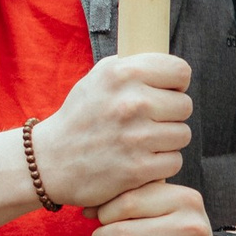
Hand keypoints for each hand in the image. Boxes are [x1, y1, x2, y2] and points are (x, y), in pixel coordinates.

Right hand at [31, 53, 191, 209]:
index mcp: (121, 73)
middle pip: (185, 105)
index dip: (175, 84)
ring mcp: (136, 137)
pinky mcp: (138, 168)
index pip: (180, 71)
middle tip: (148, 122)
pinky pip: (174, 162)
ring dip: (166, 141)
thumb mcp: (97, 78)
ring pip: (182, 135)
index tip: (163, 93)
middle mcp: (131, 102)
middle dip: (170, 115)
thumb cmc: (79, 117)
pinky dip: (160, 164)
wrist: (50, 161)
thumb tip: (169, 67)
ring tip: (141, 141)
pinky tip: (139, 160)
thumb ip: (133, 67)